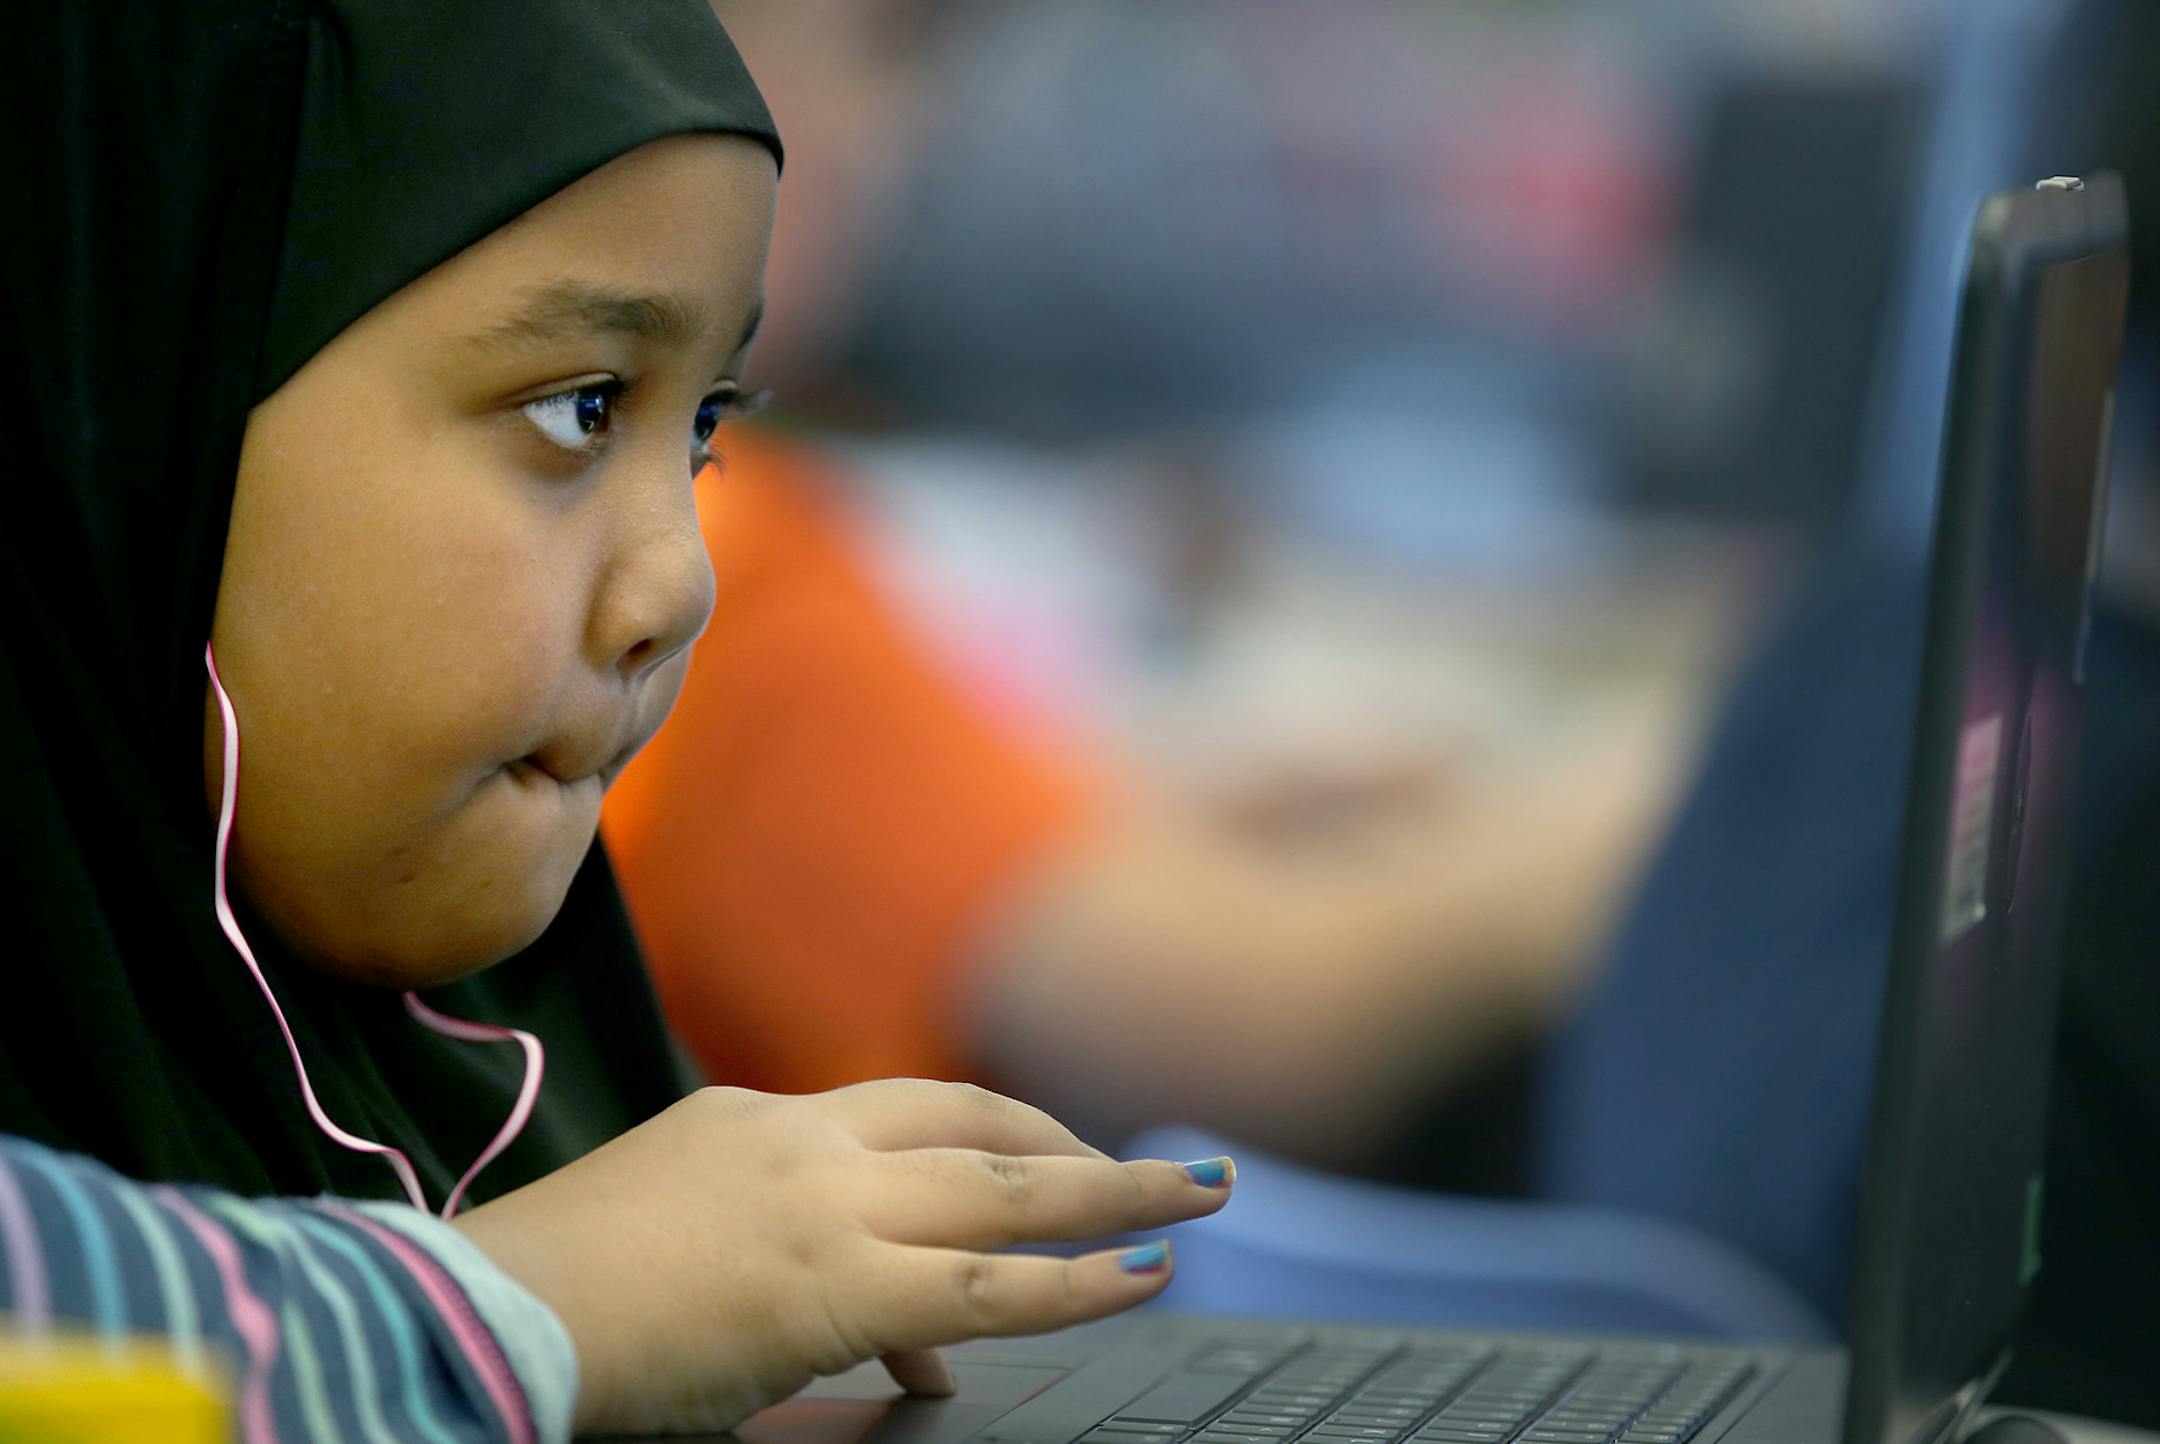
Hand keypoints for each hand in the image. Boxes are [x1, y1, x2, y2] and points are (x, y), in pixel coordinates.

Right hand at [452, 1080, 1233, 1435]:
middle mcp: (804, 1140)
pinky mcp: (831, 1282)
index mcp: (761, 1120)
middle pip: (978, 1123)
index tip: (1048, 1176)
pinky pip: (990, 1284)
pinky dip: (1079, 1279)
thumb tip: (921, 1347)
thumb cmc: (564, 1298)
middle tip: (1160, 1165)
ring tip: (1200, 1194)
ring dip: (1117, 1191)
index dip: (995, 1146)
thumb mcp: (695, 1258)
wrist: (482, 1311)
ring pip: (1008, 1189)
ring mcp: (824, 1203)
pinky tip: (1139, 1278)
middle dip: (1078, 1145)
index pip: (908, 1118)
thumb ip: (812, 1281)